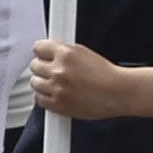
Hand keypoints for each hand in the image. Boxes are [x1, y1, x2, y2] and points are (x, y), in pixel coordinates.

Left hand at [19, 35, 135, 120]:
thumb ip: (63, 52)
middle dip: (42, 67)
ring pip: (35, 82)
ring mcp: (58, 88)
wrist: (119, 92)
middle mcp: (60, 70)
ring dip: (43, 83)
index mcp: (66, 54)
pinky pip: (39, 99)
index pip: (38, 47)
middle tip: (52, 72)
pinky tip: (54, 95)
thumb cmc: (106, 74)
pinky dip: (45, 97)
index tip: (43, 56)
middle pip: (34, 65)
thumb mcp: (83, 53)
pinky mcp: (59, 104)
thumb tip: (46, 52)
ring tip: (55, 84)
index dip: (42, 53)